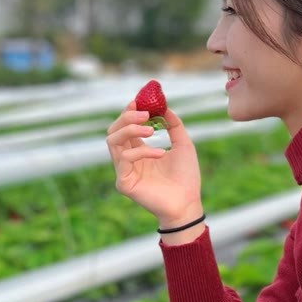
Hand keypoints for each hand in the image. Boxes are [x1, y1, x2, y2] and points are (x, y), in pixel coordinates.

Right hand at [105, 104, 202, 224]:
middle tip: (144, 113)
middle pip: (114, 131)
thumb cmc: (186, 176)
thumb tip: (165, 106)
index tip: (138, 101)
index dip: (128, 112)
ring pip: (113, 141)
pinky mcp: (124, 182)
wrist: (188, 201)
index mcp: (138, 150)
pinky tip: (160, 154)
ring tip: (150, 130)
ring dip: (131, 130)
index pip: (125, 127)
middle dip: (126, 118)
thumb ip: (174, 125)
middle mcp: (128, 159)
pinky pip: (125, 159)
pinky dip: (142, 151)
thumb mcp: (183, 144)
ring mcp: (124, 171)